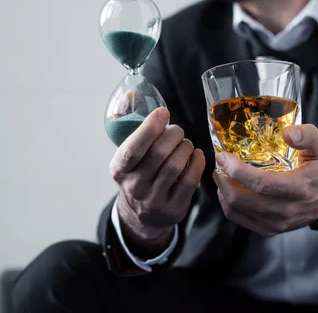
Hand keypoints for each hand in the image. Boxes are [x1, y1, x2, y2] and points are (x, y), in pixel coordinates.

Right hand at [109, 107, 204, 255]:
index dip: (149, 128)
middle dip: (173, 135)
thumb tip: (147, 102)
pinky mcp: (173, 208)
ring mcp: (154, 200)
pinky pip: (190, 180)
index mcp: (120, 170)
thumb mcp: (128, 159)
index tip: (162, 113)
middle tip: (177, 131)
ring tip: (185, 144)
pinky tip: (196, 155)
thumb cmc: (139, 176)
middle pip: (158, 153)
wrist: (142, 215)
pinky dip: (197, 163)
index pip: (133, 148)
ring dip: (185, 147)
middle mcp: (134, 186)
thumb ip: (137, 134)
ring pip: (175, 165)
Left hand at [213, 124, 317, 237]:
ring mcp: (276, 223)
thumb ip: (307, 135)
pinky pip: (238, 219)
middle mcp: (286, 209)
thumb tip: (287, 133)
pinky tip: (227, 191)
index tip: (223, 156)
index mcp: (299, 188)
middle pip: (243, 198)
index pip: (262, 183)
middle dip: (224, 179)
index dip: (237, 171)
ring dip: (223, 190)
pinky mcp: (269, 230)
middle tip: (218, 163)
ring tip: (221, 174)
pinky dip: (227, 204)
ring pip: (237, 209)